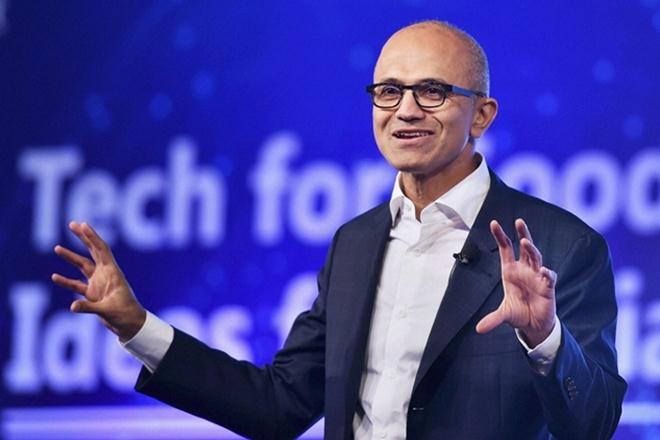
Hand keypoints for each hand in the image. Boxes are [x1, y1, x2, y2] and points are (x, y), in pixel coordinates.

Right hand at [51, 221, 145, 341]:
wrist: (130, 326)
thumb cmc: (125, 315)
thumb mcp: (108, 311)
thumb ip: (89, 307)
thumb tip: (72, 306)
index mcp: (112, 273)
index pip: (101, 250)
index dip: (92, 237)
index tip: (83, 225)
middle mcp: (105, 274)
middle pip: (93, 251)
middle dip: (83, 238)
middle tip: (72, 224)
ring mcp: (98, 283)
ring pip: (83, 266)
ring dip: (71, 258)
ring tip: (57, 248)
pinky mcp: (93, 294)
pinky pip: (77, 285)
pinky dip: (66, 281)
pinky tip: (55, 277)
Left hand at [476, 218, 556, 346]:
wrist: (534, 325)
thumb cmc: (519, 314)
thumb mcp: (504, 316)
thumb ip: (492, 320)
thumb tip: (478, 330)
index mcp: (510, 271)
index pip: (505, 249)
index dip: (500, 236)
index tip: (494, 223)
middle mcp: (524, 270)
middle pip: (524, 247)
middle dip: (522, 233)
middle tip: (518, 221)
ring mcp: (537, 277)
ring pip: (536, 257)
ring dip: (531, 249)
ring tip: (525, 241)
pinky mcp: (548, 287)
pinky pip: (548, 276)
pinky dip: (546, 273)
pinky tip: (543, 272)